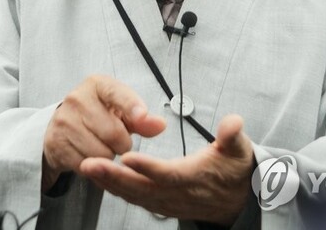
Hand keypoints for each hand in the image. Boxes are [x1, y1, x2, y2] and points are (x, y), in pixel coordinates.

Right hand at [42, 75, 165, 191]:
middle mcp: (77, 98)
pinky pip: (86, 164)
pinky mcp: (56, 142)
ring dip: (108, 156)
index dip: (132, 106)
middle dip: (123, 144)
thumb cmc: (99, 114)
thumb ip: (142, 120)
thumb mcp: (121, 111)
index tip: (142, 116)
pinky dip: (94, 165)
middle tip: (118, 141)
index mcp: (97, 84)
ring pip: (101, 152)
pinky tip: (90, 154)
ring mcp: (64, 120)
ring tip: (103, 146)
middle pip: (114, 133)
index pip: (117, 94)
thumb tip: (160, 125)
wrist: (63, 127)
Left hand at [80, 114, 253, 224]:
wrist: (237, 201)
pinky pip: (132, 198)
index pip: (168, 174)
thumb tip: (233, 123)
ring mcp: (166, 201)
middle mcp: (176, 193)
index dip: (148, 167)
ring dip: (107, 182)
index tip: (127, 156)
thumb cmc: (235, 170)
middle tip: (89, 162)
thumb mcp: (240, 150)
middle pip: (141, 188)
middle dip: (113, 176)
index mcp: (194, 177)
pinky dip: (113, 188)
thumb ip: (233, 136)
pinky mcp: (159, 203)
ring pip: (132, 195)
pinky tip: (96, 177)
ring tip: (85, 166)